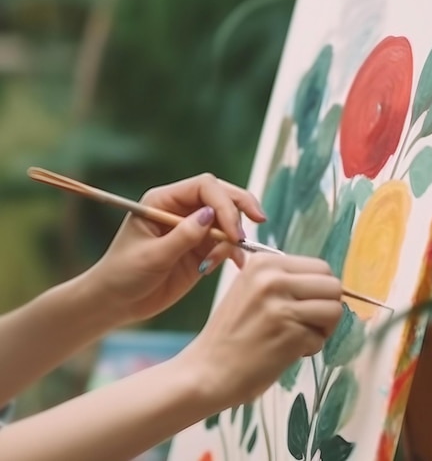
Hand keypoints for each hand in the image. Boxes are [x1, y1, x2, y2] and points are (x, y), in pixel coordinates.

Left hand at [84, 173, 266, 324]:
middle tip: (255, 228)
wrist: (117, 303)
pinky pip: (228, 243)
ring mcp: (195, 228)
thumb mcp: (151, 257)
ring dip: (236, 238)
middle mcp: (182, 209)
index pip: (205, 187)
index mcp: (164, 201)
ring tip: (228, 261)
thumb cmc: (123, 275)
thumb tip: (210, 215)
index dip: (224, 203)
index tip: (233, 231)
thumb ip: (183, 236)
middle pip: (222, 195)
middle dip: (241, 210)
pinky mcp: (203, 248)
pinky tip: (236, 265)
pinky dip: (235, 252)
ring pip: (230, 220)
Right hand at [176, 254, 342, 411]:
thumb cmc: (232, 332)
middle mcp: (273, 278)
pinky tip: (286, 351)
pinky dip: (310, 348)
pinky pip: (321, 338)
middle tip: (308, 323)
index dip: (320, 290)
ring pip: (334, 310)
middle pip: (333, 285)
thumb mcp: (252, 289)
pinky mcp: (290, 335)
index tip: (304, 306)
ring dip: (323, 328)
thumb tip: (327, 282)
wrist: (207, 371)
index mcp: (265, 262)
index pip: (320, 267)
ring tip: (299, 336)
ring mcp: (281, 306)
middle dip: (328, 307)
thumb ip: (284, 279)